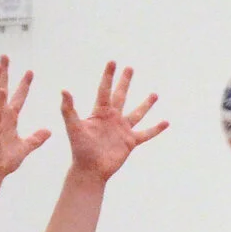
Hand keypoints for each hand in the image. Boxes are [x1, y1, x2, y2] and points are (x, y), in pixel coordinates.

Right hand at [0, 55, 51, 178]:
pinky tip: (0, 89)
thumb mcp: (25, 147)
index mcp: (10, 120)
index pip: (18, 98)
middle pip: (2, 90)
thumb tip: (48, 131)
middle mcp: (1, 116)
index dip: (23, 85)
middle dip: (4, 74)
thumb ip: (36, 139)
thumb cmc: (4, 160)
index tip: (30, 71)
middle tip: (5, 57)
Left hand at [60, 63, 167, 182]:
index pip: (105, 90)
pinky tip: (165, 122)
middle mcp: (112, 118)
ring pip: (137, 113)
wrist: (90, 169)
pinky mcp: (130, 142)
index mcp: (100, 113)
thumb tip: (64, 90)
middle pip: (120, 96)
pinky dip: (156, 129)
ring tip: (155, 94)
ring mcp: (122, 129)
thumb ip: (69, 109)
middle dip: (124, 82)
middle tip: (129, 68)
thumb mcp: (74, 127)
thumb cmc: (80, 149)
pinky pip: (146, 134)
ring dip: (146, 104)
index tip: (113, 62)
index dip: (108, 76)